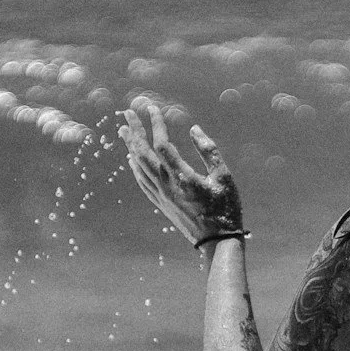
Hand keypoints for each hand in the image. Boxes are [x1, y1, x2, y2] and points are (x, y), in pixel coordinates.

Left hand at [118, 99, 244, 244]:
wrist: (217, 242)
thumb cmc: (226, 208)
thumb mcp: (224, 176)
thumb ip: (209, 150)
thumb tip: (194, 129)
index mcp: (182, 176)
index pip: (161, 144)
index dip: (156, 124)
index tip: (153, 108)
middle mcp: (167, 185)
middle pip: (143, 153)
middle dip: (135, 131)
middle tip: (126, 113)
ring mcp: (161, 195)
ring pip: (139, 166)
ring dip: (131, 147)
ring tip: (123, 131)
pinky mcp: (161, 204)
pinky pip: (142, 182)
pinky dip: (134, 167)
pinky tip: (131, 159)